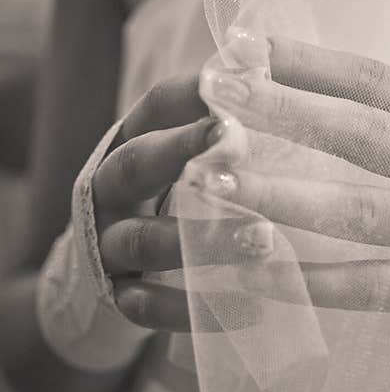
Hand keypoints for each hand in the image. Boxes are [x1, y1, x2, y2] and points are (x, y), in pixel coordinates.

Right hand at [94, 74, 273, 330]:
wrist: (105, 274)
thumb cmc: (169, 201)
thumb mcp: (186, 159)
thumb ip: (222, 131)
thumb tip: (281, 80)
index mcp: (135, 141)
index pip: (158, 106)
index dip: (195, 94)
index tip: (247, 83)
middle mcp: (111, 187)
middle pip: (137, 164)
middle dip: (184, 153)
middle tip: (240, 145)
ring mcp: (106, 243)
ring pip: (144, 240)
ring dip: (203, 239)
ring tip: (266, 239)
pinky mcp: (114, 297)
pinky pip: (148, 307)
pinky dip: (197, 310)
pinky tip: (252, 311)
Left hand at [199, 33, 389, 311]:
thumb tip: (288, 85)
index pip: (377, 82)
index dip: (308, 62)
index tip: (241, 46)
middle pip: (366, 133)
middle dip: (286, 110)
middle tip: (217, 94)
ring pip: (362, 211)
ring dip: (282, 194)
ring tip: (215, 181)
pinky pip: (366, 287)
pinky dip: (304, 279)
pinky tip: (246, 270)